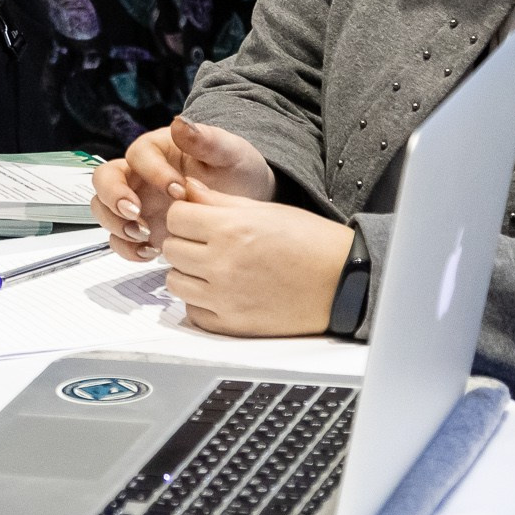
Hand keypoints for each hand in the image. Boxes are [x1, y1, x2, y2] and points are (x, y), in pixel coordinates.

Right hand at [92, 115, 273, 261]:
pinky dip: (127, 248)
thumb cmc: (234, 169)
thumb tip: (179, 123)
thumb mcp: (229, 152)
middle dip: (114, 196)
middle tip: (136, 213)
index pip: (137, 155)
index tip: (179, 190)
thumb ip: (206, 139)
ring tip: (144, 235)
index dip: (153, 172)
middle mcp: (139, 176)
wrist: (245, 200)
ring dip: (116, 223)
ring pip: (103, 209)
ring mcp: (137, 204)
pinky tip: (150, 252)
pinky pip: (119, 239)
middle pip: (104, 179)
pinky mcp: (141, 230)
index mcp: (156, 151)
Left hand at [156, 175, 354, 336]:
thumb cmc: (311, 242)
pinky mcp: (232, 324)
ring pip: (175, 282)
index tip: (197, 221)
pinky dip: (200, 302)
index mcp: (230, 229)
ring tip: (213, 268)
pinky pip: (193, 312)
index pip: (175, 218)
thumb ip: (220, 201)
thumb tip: (188, 189)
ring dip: (188, 273)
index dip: (185, 216)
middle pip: (171, 249)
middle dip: (185, 243)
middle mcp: (222, 264)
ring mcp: (225, 297)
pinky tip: (220, 292)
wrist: (343, 281)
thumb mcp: (266, 210)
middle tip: (206, 244)